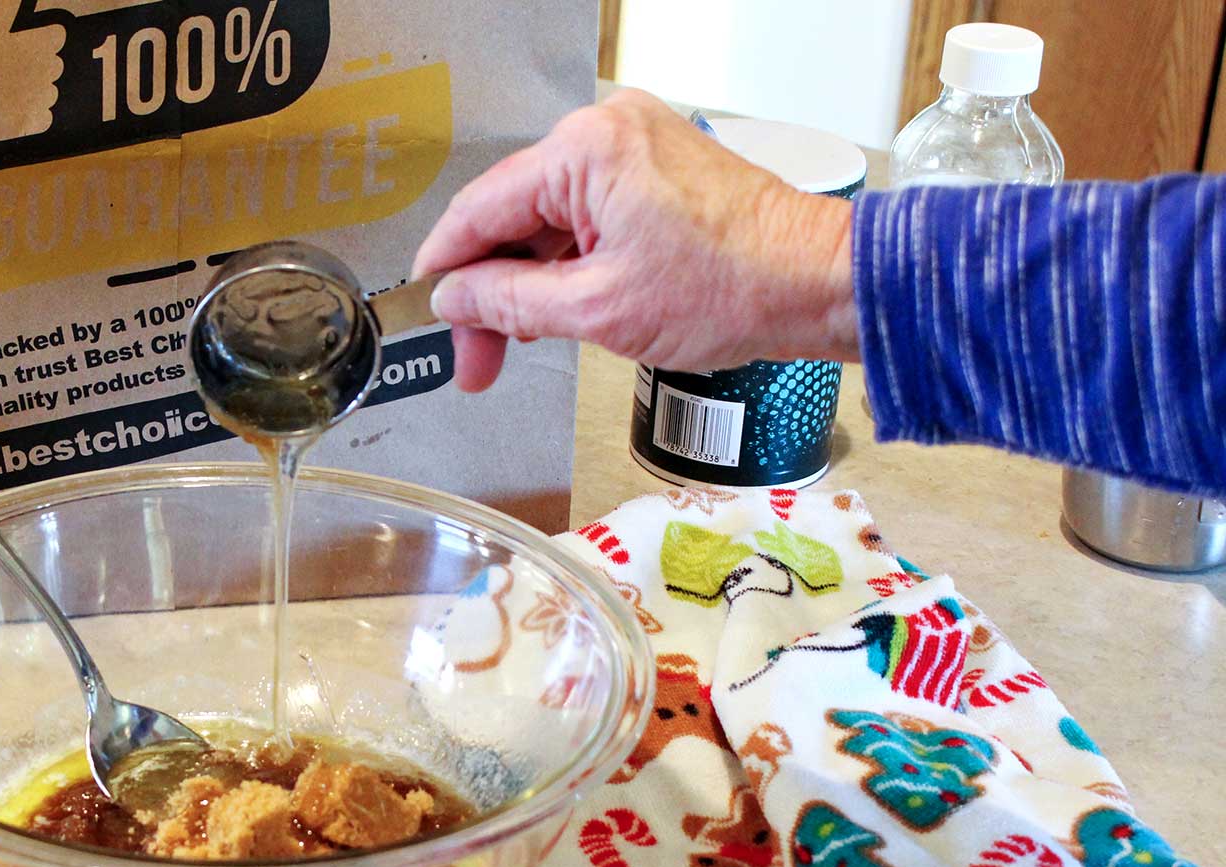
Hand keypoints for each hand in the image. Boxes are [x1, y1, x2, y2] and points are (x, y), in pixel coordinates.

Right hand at [413, 89, 857, 390]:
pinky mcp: (656, 168)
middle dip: (491, 289)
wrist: (816, 284)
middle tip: (478, 358)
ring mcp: (634, 145)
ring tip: (518, 345)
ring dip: (529, 281)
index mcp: (585, 151)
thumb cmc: (733, 290)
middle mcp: (606, 131)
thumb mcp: (596, 310)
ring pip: (548, 218)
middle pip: (513, 214)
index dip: (447, 268)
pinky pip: (586, 213)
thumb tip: (455, 299)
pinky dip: (567, 262)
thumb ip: (508, 302)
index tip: (428, 311)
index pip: (481, 208)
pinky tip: (557, 310)